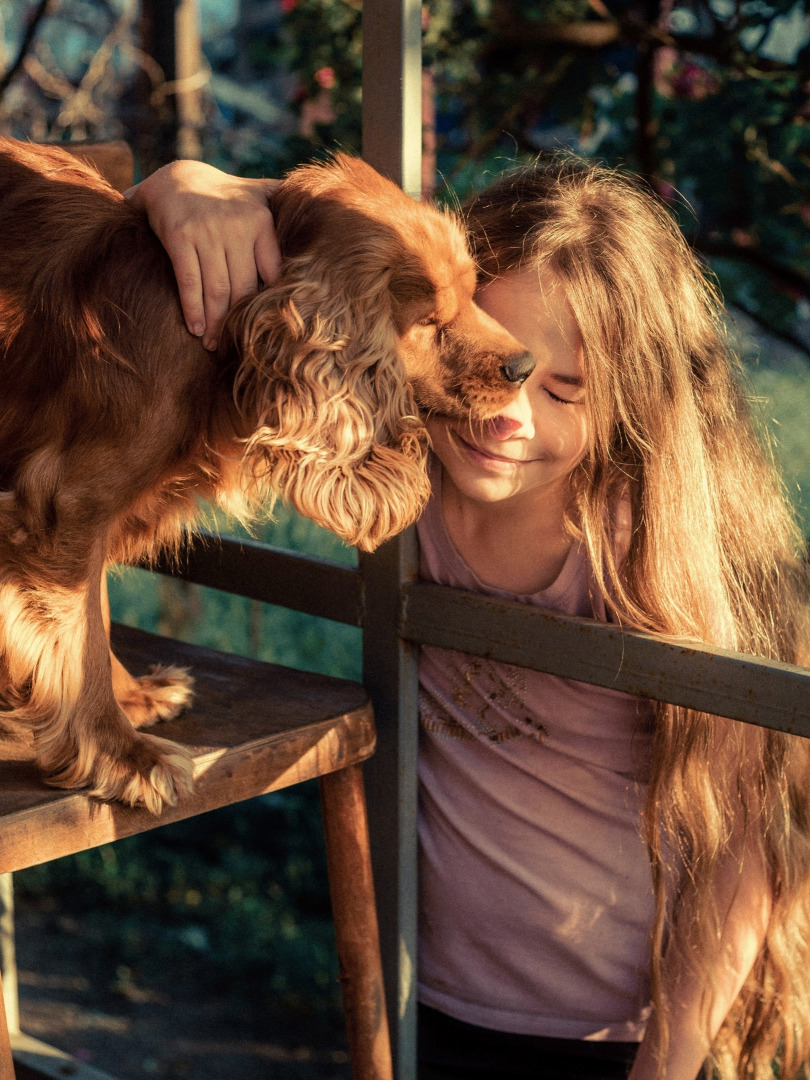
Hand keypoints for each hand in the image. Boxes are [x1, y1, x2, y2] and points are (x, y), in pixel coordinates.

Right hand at [126, 160, 280, 349]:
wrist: (175, 179)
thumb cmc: (225, 199)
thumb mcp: (258, 197)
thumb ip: (287, 211)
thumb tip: (333, 216)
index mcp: (261, 221)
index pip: (270, 274)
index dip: (268, 305)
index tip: (270, 330)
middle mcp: (236, 225)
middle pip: (242, 288)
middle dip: (238, 321)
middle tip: (236, 346)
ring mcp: (207, 230)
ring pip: (216, 289)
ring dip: (215, 323)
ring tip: (214, 345)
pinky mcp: (180, 236)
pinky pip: (189, 281)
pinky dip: (192, 309)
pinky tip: (196, 329)